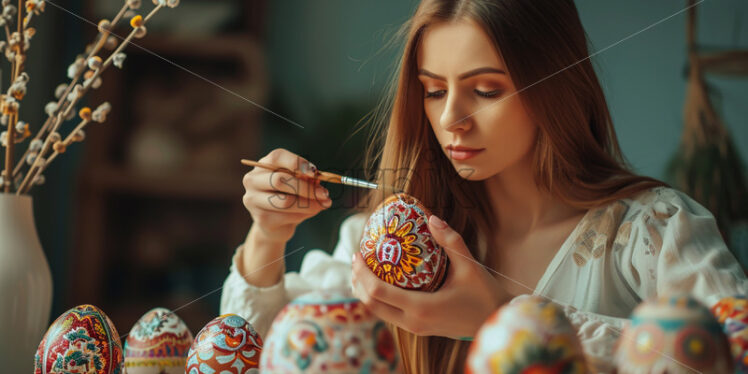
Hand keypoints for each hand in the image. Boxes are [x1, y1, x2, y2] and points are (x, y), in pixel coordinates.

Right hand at [242, 148, 331, 244]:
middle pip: (279, 180)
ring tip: (322, 204)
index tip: (314, 172)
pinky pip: (287, 216)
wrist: (276, 224)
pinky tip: (310, 212)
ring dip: (309, 204)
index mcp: (264, 165)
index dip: (297, 163)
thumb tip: (317, 179)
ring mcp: (253, 200)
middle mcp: (253, 180)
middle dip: (306, 187)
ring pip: (285, 201)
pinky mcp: (260, 218)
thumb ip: (307, 179)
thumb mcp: (298, 184)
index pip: (277, 157)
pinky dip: (303, 214)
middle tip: (325, 194)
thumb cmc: (289, 197)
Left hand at [351, 215, 508, 338]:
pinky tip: (382, 280)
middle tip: (356, 259)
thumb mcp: (469, 266)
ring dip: (365, 291)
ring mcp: (415, 328)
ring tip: (363, 269)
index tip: (357, 254)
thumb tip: (431, 218)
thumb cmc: (485, 295)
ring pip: (378, 312)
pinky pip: (389, 314)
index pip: (378, 292)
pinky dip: (379, 298)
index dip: (362, 273)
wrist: (497, 321)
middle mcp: (413, 322)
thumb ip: (450, 241)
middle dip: (357, 281)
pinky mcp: (418, 329)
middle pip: (371, 304)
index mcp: (420, 308)